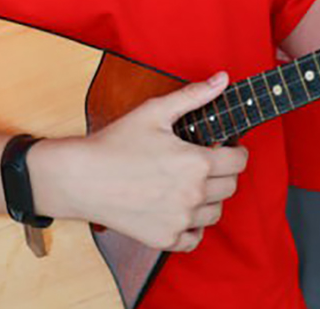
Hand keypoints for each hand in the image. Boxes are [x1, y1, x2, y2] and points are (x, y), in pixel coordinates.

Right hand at [36, 73, 248, 252]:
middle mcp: (193, 195)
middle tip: (203, 164)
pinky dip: (192, 226)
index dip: (235, 150)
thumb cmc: (114, 144)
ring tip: (189, 185)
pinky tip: (178, 209)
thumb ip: (193, 96)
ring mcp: (180, 220)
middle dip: (223, 172)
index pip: (239, 161)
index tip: (225, 148)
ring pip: (215, 213)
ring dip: (209, 199)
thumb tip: (222, 80)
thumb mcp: (154, 111)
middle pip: (230, 187)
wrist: (81, 178)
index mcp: (196, 163)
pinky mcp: (165, 239)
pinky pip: (195, 238)